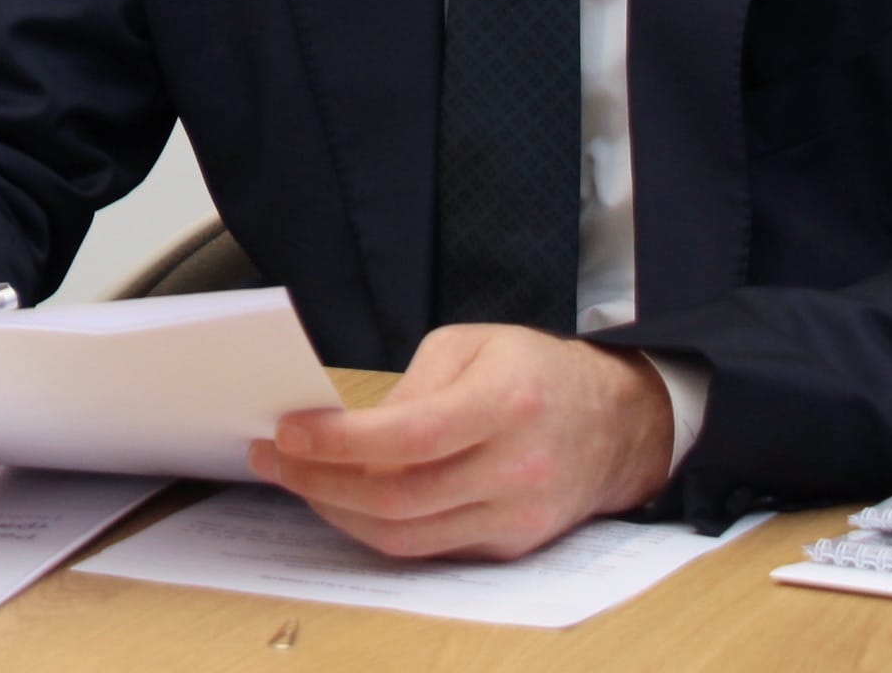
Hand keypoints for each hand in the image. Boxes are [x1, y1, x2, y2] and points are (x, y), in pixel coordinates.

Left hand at [246, 325, 673, 560]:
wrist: (618, 423)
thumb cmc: (536, 372)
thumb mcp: (473, 345)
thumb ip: (410, 387)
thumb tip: (350, 431)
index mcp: (504, 405)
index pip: (407, 437)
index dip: (338, 442)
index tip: (288, 432)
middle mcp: (513, 469)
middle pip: (397, 498)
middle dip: (319, 483)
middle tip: (273, 461)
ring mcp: (514, 515)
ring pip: (406, 536)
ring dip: (339, 513)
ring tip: (299, 482)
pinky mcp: (510, 544)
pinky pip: (429, 547)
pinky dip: (379, 529)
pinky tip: (348, 501)